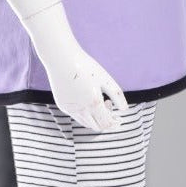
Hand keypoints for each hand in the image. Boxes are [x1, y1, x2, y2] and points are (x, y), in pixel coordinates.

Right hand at [23, 0, 128, 130]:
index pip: (106, 124)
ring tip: (100, 100)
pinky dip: (85, 112)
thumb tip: (124, 110)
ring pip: (86, 123)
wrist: (61, 59)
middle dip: (106, 121)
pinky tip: (87, 97)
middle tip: (110, 107)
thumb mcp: (105, 79)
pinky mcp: (62, 105)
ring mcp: (70, 109)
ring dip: (95, 118)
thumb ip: (117, 96)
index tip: (119, 119)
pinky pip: (76, 115)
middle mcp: (81, 109)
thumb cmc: (85, 66)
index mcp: (94, 103)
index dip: (114, 124)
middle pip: (97, 127)